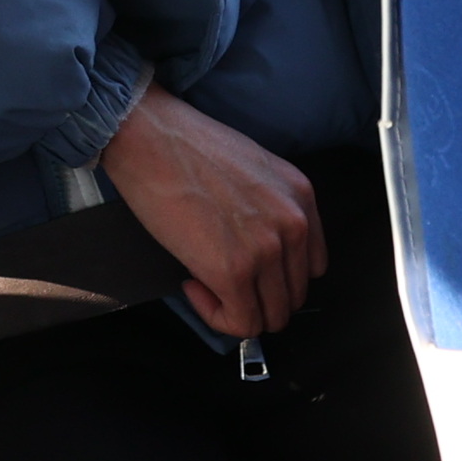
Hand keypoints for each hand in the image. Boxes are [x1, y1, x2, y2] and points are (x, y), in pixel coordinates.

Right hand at [99, 85, 326, 336]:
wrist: (150, 137)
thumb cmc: (186, 146)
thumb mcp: (253, 169)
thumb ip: (269, 208)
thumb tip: (256, 247)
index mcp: (300, 197)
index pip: (311, 266)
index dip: (276, 276)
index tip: (248, 270)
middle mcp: (293, 224)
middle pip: (292, 295)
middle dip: (256, 296)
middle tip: (221, 279)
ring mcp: (266, 250)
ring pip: (271, 316)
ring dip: (237, 308)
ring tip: (204, 281)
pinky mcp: (233, 271)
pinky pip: (241, 322)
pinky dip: (217, 316)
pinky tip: (193, 285)